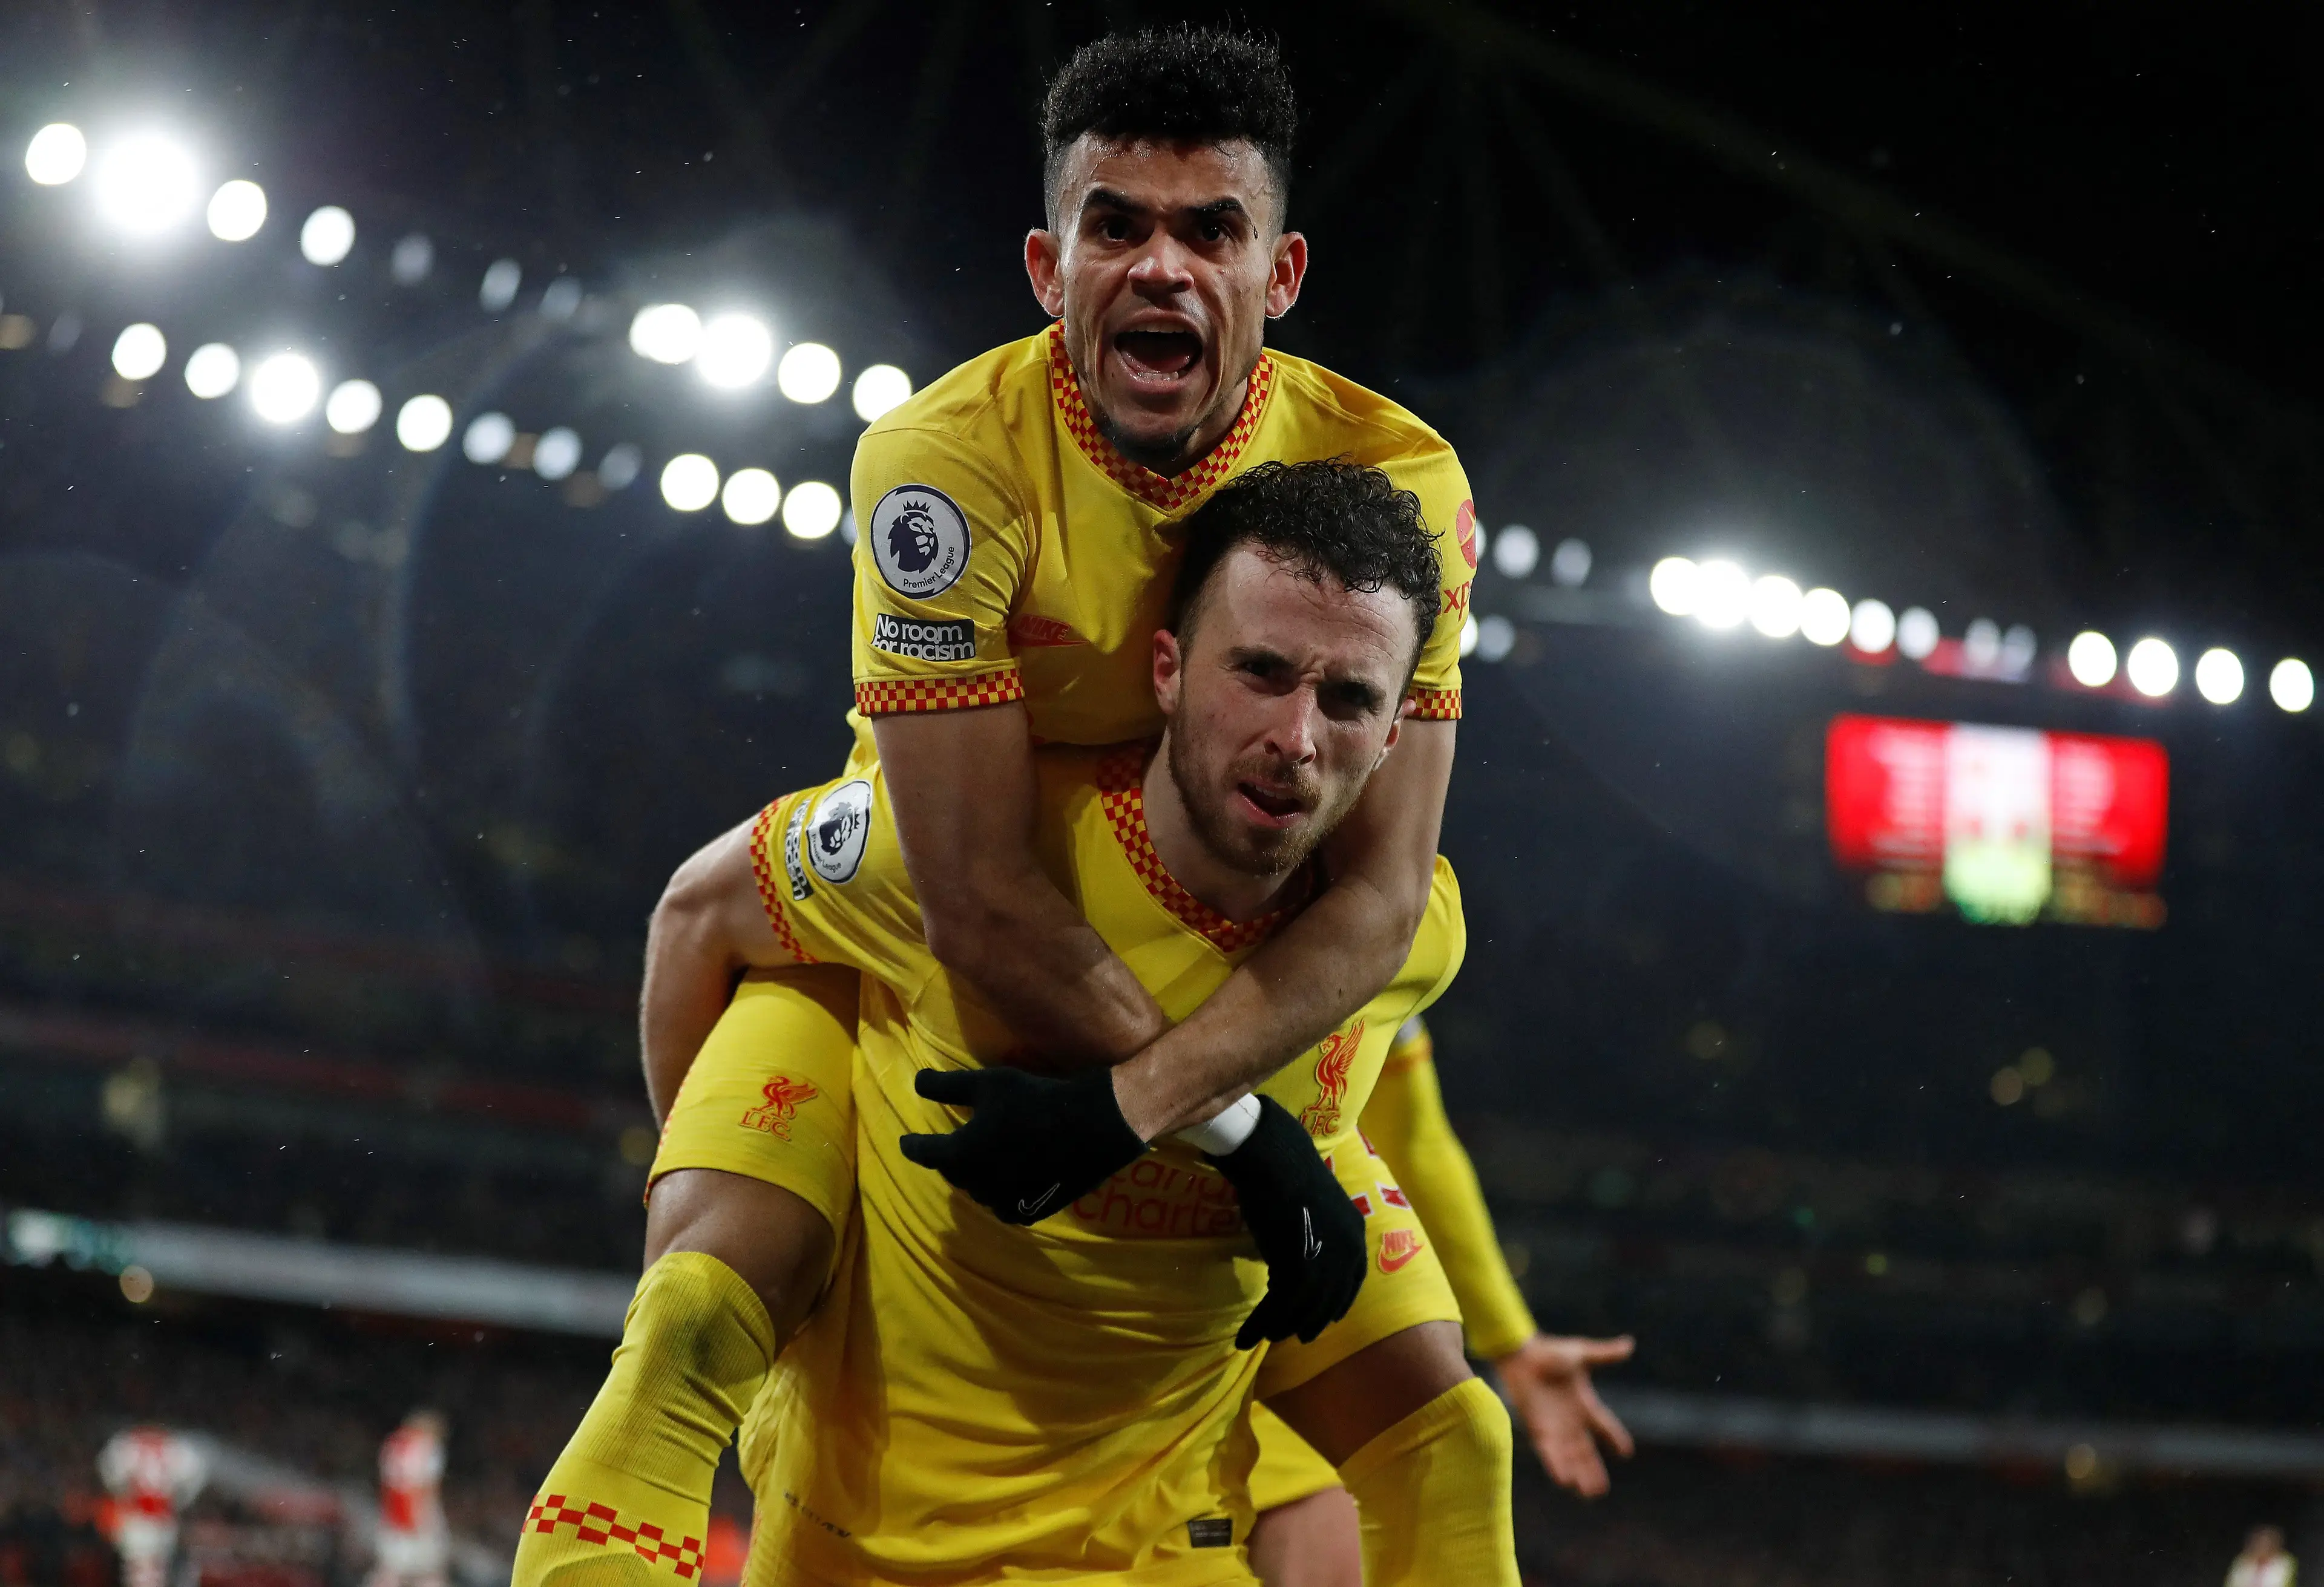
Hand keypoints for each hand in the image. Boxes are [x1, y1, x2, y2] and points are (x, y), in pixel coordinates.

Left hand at [899, 1067, 1146, 1223]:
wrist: (1094, 1127)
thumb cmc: (1035, 1100)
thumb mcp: (988, 1083)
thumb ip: (946, 1086)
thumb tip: (916, 1084)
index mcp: (961, 1155)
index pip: (925, 1153)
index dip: (913, 1145)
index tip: (905, 1143)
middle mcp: (978, 1186)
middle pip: (954, 1172)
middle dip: (950, 1159)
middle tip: (952, 1145)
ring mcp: (1005, 1202)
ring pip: (979, 1191)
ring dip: (977, 1177)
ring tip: (983, 1160)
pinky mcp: (1032, 1211)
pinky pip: (1006, 1205)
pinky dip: (1001, 1193)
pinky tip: (1009, 1179)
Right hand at [1208, 1098, 1365, 1348]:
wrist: (1273, 1158)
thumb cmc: (1287, 1174)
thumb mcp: (1314, 1209)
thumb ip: (1315, 1237)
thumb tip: (1296, 1264)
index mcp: (1356, 1234)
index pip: (1352, 1282)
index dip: (1338, 1303)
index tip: (1327, 1319)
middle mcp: (1348, 1252)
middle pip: (1327, 1301)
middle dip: (1308, 1322)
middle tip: (1292, 1335)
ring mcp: (1325, 1262)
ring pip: (1300, 1309)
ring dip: (1278, 1327)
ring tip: (1262, 1336)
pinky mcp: (1298, 1268)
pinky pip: (1277, 1307)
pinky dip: (1259, 1324)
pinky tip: (1245, 1335)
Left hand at [1493, 1334, 1634, 1497]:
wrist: (1520, 1352)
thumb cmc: (1548, 1351)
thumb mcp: (1580, 1354)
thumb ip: (1605, 1354)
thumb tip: (1630, 1343)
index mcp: (1583, 1403)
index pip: (1604, 1425)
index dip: (1614, 1438)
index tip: (1626, 1453)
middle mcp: (1570, 1420)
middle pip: (1586, 1450)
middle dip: (1593, 1469)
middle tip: (1602, 1490)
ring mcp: (1554, 1426)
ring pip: (1570, 1456)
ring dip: (1579, 1473)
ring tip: (1589, 1494)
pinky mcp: (1537, 1427)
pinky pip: (1550, 1451)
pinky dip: (1557, 1465)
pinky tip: (1564, 1481)